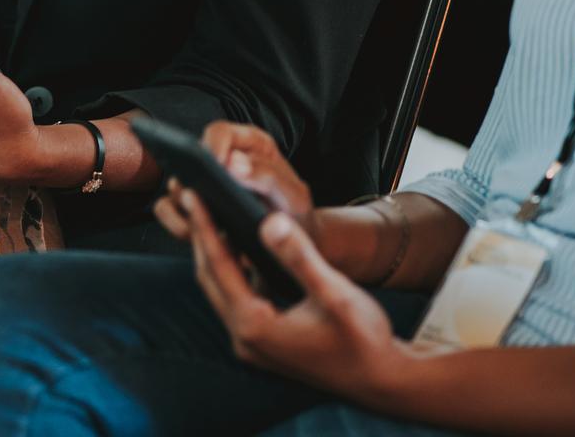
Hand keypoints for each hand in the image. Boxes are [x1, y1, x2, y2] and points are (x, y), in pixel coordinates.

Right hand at [155, 122, 320, 254]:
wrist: (297, 249)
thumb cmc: (296, 216)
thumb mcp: (294, 196)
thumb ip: (268, 176)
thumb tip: (232, 162)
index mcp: (248, 144)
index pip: (218, 132)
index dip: (211, 146)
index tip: (214, 167)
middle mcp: (221, 159)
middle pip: (189, 157)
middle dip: (193, 181)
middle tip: (204, 203)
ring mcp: (204, 183)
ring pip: (175, 184)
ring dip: (186, 207)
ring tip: (205, 228)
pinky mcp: (193, 208)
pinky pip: (167, 209)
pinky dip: (175, 223)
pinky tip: (197, 237)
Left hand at [182, 190, 401, 404]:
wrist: (382, 380)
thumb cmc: (364, 339)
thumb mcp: (335, 293)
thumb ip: (300, 257)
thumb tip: (269, 221)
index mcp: (256, 327)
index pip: (219, 266)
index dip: (204, 227)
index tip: (193, 194)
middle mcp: (246, 339)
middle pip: (210, 277)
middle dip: (201, 235)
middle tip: (192, 195)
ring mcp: (252, 344)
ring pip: (219, 289)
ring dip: (212, 252)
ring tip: (207, 213)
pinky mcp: (262, 342)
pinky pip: (233, 298)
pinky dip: (228, 269)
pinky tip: (234, 246)